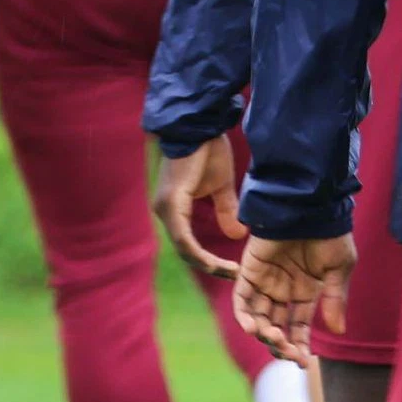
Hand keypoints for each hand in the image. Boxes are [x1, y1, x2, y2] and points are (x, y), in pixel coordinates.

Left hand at [154, 136, 246, 278]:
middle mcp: (165, 211)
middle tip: (233, 276)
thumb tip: (237, 235)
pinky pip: (182, 237)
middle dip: (210, 266)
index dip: (208, 260)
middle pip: (185, 251)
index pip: (188, 244)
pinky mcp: (171, 202)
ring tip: (228, 272)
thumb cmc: (207, 151)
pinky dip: (198, 252)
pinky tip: (214, 262)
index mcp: (174, 209)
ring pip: (183, 248)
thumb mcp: (221, 187)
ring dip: (205, 263)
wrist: (200, 126)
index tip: (232, 270)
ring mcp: (165, 208)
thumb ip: (225, 210)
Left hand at [234, 235, 356, 359]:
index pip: (299, 326)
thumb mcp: (338, 269)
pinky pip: (242, 297)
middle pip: (277, 326)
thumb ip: (334, 299)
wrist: (312, 207)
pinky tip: (253, 328)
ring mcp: (265, 281)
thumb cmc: (330, 235)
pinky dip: (244, 314)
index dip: (300, 345)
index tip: (303, 363)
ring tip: (273, 340)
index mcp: (306, 292)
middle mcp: (284, 290)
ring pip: (259, 317)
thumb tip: (338, 331)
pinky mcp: (249, 270)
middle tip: (288, 353)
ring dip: (264, 333)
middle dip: (281, 344)